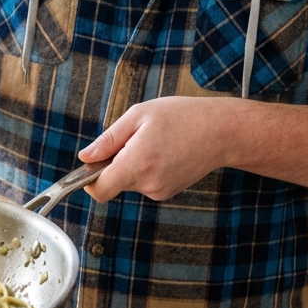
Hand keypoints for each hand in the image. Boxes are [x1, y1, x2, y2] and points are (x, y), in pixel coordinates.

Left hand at [77, 95, 307, 202]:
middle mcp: (148, 184)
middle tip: (133, 138)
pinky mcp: (169, 191)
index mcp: (137, 164)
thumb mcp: (139, 116)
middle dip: (115, 163)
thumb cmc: (182, 116)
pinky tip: (165, 150)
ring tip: (154, 140)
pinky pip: (146, 182)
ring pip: (130, 182)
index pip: (99, 190)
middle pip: (114, 183)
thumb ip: (108, 140)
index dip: (87, 181)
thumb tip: (84, 158)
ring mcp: (160, 191)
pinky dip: (147, 168)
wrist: (223, 131)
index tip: (90, 166)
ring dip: (133, 164)